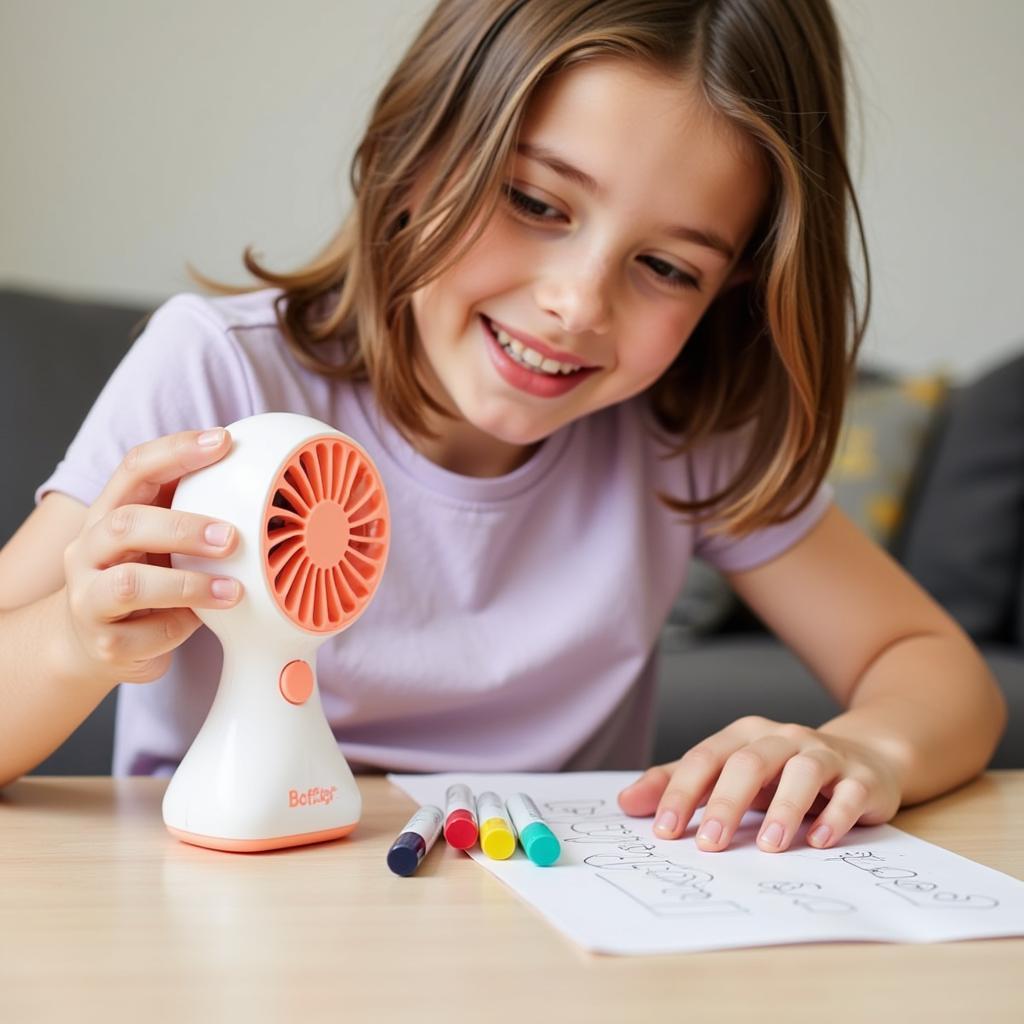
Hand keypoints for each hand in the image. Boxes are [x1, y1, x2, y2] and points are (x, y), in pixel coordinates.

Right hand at [60, 428, 242, 684]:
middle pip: (124, 523)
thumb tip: (261, 485)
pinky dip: (180, 627)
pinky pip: (147, 634)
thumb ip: (193, 511)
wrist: (93, 642)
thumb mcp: (161, 540)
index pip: (136, 468)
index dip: (178, 450)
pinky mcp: (106, 642)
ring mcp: (90, 597)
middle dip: (183, 527)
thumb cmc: (144, 576)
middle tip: (231, 537)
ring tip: (233, 590)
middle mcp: (88, 550)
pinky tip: (204, 623)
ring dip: (189, 585)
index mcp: (108, 512)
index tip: (224, 442)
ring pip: (129, 584)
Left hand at [618, 716, 902, 851]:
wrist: (863, 759)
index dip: (681, 792)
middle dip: (724, 803)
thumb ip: (679, 785)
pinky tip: (818, 841)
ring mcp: (824, 755)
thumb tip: (625, 802)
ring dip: (784, 808)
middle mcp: (782, 738)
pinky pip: (848, 794)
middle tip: (707, 844)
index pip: (704, 759)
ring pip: (801, 771)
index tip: (662, 831)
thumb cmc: (783, 773)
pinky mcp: (860, 779)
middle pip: (748, 763)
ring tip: (770, 846)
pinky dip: (834, 816)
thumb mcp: (729, 774)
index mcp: (744, 736)